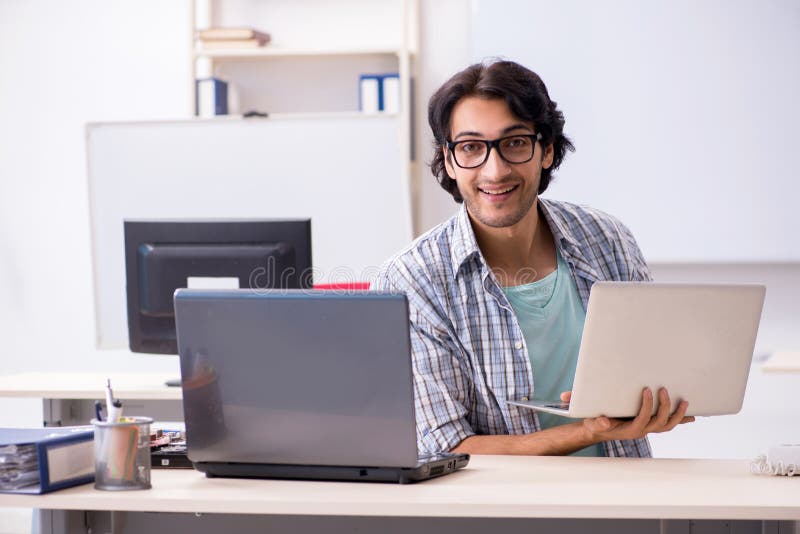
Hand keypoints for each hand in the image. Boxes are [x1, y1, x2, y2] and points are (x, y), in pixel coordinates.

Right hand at [560, 388, 694, 442]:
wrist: (599, 430)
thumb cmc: (596, 423)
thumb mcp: (594, 422)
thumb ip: (599, 422)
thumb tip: (605, 421)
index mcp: (631, 430)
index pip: (643, 418)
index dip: (647, 405)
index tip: (646, 389)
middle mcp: (642, 431)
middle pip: (660, 422)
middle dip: (664, 406)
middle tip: (663, 389)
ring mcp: (648, 429)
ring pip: (667, 426)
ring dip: (678, 415)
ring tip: (685, 402)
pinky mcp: (650, 425)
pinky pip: (668, 424)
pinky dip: (680, 420)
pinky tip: (691, 416)